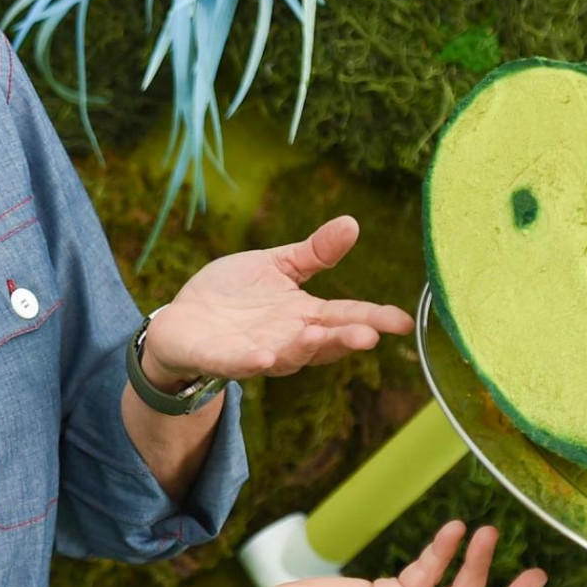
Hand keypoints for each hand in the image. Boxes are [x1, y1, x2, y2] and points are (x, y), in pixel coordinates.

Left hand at [141, 214, 413, 383]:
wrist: (182, 319)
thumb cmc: (232, 294)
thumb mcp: (276, 266)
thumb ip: (314, 253)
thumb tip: (353, 223)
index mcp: (303, 316)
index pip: (345, 317)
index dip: (374, 319)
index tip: (404, 321)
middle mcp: (286, 339)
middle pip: (323, 342)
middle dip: (345, 339)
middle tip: (371, 336)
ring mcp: (256, 352)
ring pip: (287, 356)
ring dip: (304, 350)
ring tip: (319, 337)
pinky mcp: (222, 358)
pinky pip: (239, 363)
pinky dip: (251, 362)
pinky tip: (264, 357)